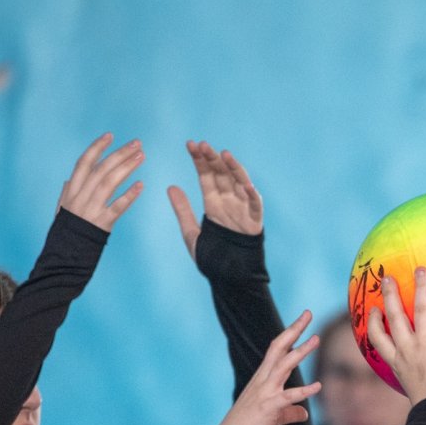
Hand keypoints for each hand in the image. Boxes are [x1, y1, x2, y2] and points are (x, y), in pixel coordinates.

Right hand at [58, 134, 143, 230]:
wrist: (65, 256)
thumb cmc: (66, 232)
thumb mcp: (61, 210)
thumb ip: (66, 194)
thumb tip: (69, 181)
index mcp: (72, 191)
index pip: (84, 162)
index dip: (97, 147)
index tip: (110, 135)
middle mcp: (80, 197)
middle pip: (102, 169)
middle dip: (120, 153)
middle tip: (137, 143)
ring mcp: (91, 210)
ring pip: (110, 183)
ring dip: (127, 167)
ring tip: (141, 157)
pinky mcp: (103, 224)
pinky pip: (117, 207)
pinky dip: (129, 195)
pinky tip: (141, 185)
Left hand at [168, 140, 262, 259]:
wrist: (229, 279)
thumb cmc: (212, 258)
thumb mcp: (191, 233)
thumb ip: (182, 210)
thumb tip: (170, 187)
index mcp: (213, 203)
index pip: (206, 176)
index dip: (199, 160)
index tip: (190, 145)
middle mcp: (228, 202)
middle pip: (221, 175)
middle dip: (213, 159)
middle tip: (203, 144)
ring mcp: (243, 210)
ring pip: (240, 183)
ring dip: (233, 169)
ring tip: (224, 154)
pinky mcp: (255, 222)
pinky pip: (255, 205)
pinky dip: (252, 195)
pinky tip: (246, 184)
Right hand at [200, 313, 320, 424]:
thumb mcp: (273, 417)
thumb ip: (290, 411)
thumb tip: (304, 412)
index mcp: (262, 379)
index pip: (276, 350)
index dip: (290, 334)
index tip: (303, 320)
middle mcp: (262, 381)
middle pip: (278, 349)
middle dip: (293, 330)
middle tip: (307, 313)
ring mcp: (264, 393)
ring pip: (283, 366)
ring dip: (300, 352)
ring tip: (316, 339)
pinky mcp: (268, 408)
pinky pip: (288, 397)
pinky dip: (304, 391)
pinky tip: (318, 386)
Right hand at [365, 269, 425, 404]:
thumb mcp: (413, 390)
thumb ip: (414, 379)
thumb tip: (422, 383)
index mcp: (397, 362)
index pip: (378, 338)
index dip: (374, 322)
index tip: (374, 311)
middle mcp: (407, 349)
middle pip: (395, 316)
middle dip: (390, 295)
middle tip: (387, 278)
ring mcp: (425, 345)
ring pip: (420, 309)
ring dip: (420, 287)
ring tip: (421, 270)